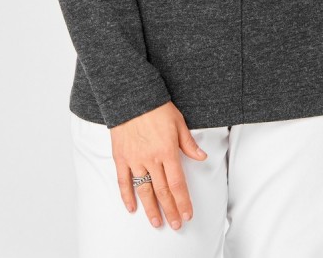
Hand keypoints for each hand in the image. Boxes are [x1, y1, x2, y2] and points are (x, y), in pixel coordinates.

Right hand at [109, 100, 207, 230]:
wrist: (131, 97)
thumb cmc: (156, 107)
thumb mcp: (178, 122)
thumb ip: (188, 143)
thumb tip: (202, 157)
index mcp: (167, 151)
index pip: (177, 183)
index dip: (183, 201)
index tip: (187, 214)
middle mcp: (151, 159)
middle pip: (162, 191)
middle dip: (170, 210)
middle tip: (176, 224)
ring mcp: (134, 159)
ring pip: (143, 190)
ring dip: (151, 208)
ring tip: (157, 222)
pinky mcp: (120, 157)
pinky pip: (123, 181)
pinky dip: (127, 196)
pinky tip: (132, 208)